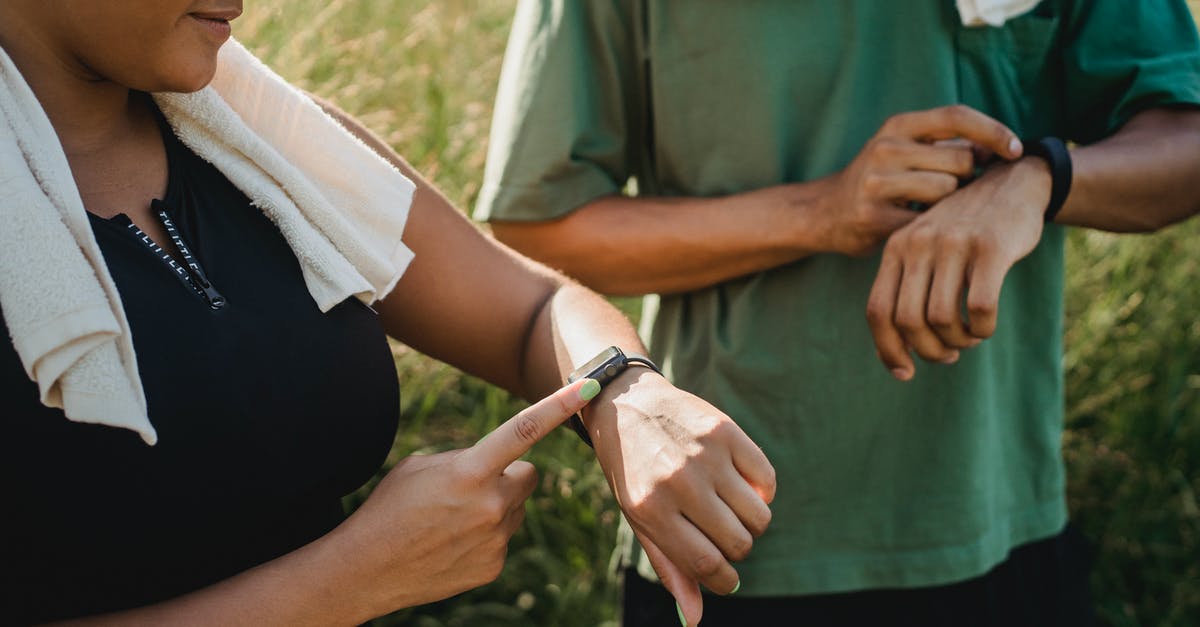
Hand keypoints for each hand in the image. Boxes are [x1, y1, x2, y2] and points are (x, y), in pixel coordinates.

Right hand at [332, 378, 598, 617]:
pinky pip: (503, 538)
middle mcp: (491, 504)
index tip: (590, 386)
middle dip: (510, 475)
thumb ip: (467, 458)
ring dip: (495, 507)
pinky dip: (484, 537)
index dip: (560, 406)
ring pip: (515, 508)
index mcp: (470, 470)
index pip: (524, 429)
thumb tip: (501, 465)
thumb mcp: (421, 466)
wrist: (366, 569)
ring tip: (451, 520)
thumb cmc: (390, 508)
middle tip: (471, 486)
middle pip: (529, 474)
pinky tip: (452, 543)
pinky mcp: (494, 564)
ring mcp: (496, 538)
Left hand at [584, 370, 776, 626]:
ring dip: (752, 521)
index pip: (708, 565)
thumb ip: (670, 567)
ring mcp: (704, 455)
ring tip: (731, 508)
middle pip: (739, 542)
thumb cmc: (634, 472)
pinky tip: (741, 483)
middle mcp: (679, 482)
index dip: (725, 580)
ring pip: (758, 515)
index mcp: (653, 510)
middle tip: (722, 533)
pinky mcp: (725, 431)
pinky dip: (762, 489)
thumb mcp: (640, 519)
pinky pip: (766, 479)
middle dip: (737, 548)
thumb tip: (696, 620)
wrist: (627, 406)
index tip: (727, 577)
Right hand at [821, 105, 1023, 255]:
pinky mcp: (873, 216)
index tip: (1016, 150)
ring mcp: (876, 182)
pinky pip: (927, 221)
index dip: (993, 131)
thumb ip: (947, 145)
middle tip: (950, 189)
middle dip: (967, 177)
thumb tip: (999, 146)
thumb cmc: (880, 179)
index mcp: (897, 126)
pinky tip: (915, 225)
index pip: (956, 116)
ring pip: (946, 191)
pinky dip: (930, 226)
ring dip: (949, 204)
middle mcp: (885, 148)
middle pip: (960, 161)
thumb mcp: (905, 150)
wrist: (825, 213)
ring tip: (928, 207)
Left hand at [866, 157, 1052, 379]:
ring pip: (942, 319)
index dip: (887, 349)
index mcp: (896, 248)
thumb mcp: (926, 251)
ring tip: (969, 337)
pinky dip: (982, 329)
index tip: (905, 372)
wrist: (1011, 183)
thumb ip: (908, 291)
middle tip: (949, 353)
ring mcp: (954, 244)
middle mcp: (918, 244)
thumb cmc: (966, 232)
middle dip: (929, 350)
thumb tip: (897, 355)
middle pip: (908, 321)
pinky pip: (979, 308)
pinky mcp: (991, 248)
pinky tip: (985, 326)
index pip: (878, 311)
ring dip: (958, 341)